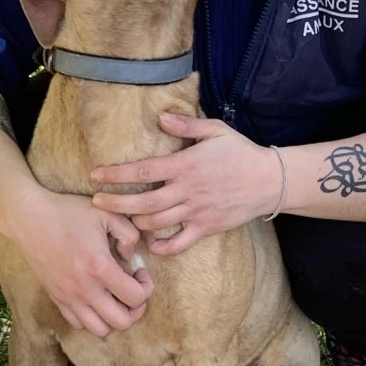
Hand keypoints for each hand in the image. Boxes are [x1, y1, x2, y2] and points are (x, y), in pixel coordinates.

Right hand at [8, 187, 153, 337]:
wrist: (29, 218)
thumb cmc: (67, 212)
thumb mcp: (106, 213)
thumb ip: (130, 234)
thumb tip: (130, 257)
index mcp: (100, 268)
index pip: (136, 298)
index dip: (146, 287)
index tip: (139, 271)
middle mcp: (84, 289)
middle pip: (122, 322)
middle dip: (135, 309)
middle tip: (132, 288)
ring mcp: (68, 298)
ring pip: (100, 330)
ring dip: (114, 317)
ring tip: (114, 297)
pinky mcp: (56, 299)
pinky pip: (79, 324)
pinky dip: (92, 318)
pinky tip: (95, 298)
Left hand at [91, 112, 282, 255]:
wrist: (269, 180)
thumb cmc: (240, 152)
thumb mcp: (215, 130)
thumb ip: (186, 125)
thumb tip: (161, 118)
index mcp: (185, 165)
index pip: (143, 171)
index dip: (116, 174)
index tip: (96, 176)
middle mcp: (187, 190)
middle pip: (143, 202)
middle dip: (116, 204)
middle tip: (96, 203)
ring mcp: (196, 211)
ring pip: (156, 223)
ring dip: (135, 223)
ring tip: (121, 220)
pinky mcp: (205, 228)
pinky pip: (178, 243)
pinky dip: (161, 246)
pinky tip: (149, 243)